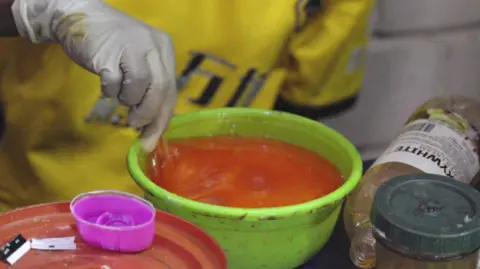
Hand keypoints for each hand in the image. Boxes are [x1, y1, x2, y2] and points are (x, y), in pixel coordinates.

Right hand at [11, 0, 176, 151]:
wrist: (81, 16)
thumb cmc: (114, 45)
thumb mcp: (140, 61)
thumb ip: (150, 88)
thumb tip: (151, 128)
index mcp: (165, 49)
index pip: (171, 91)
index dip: (162, 119)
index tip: (152, 140)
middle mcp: (153, 47)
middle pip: (160, 92)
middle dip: (148, 115)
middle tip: (134, 124)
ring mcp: (132, 48)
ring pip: (139, 90)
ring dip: (127, 100)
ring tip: (119, 92)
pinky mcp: (109, 54)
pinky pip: (114, 85)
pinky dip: (110, 91)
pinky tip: (107, 82)